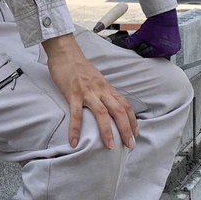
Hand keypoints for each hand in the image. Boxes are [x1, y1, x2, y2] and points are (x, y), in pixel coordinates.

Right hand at [43, 33, 137, 150]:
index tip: (135, 134)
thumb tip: (108, 106)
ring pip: (102, 113)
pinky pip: (76, 114)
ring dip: (107, 131)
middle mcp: (101, 90)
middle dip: (126, 130)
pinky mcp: (73, 93)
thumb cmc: (79, 67)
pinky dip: (75, 129)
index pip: (125, 105)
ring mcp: (87, 92)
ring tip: (111, 147)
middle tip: (130, 146)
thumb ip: (103, 92)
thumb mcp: (96, 79)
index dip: (132, 121)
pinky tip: (74, 142)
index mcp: (107, 88)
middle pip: (119, 111)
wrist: (65, 52)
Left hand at [117, 10, 180, 58]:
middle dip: (150, 51)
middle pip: (156, 56)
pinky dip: (164, 48)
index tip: (142, 44)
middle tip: (148, 42)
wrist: (164, 15)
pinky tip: (160, 41)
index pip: (148, 56)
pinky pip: (168, 51)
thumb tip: (123, 46)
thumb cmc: (152, 25)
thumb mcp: (140, 34)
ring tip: (154, 41)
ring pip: (162, 54)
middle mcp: (170, 51)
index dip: (143, 50)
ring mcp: (175, 49)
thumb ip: (131, 42)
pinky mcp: (177, 46)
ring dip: (157, 50)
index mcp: (160, 50)